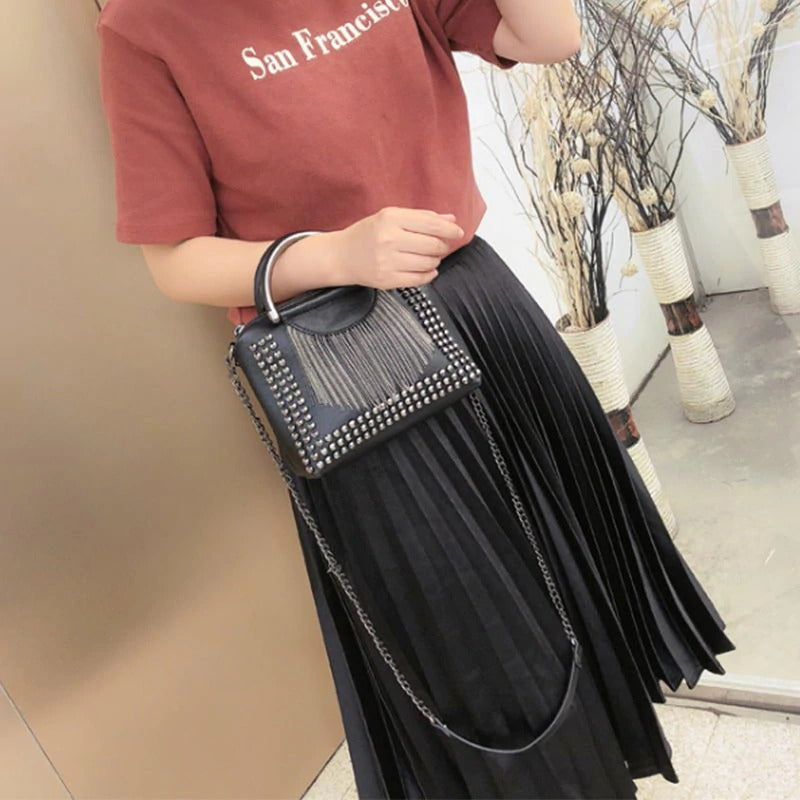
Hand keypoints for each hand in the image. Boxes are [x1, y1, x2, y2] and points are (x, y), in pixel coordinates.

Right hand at [327, 206, 464, 288]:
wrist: (341, 256)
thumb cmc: (367, 234)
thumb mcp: (391, 217)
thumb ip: (421, 217)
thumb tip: (451, 220)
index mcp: (390, 219)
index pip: (431, 224)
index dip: (449, 230)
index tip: (457, 232)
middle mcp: (388, 240)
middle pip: (433, 245)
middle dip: (442, 246)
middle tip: (440, 245)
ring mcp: (387, 262)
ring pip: (428, 263)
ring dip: (435, 260)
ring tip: (429, 256)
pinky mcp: (387, 280)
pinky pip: (419, 279)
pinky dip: (428, 274)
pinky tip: (426, 269)